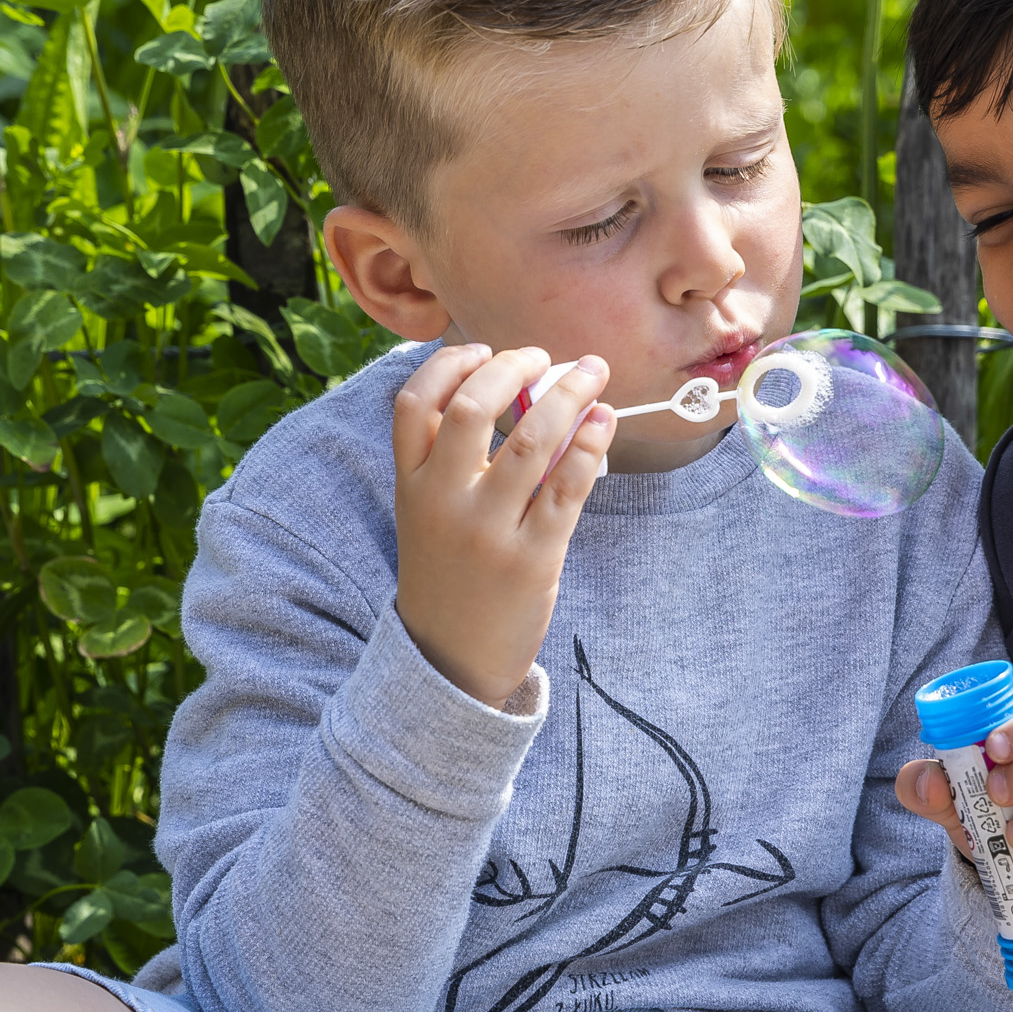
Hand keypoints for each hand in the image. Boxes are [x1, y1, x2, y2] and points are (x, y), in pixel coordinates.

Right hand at [391, 345, 614, 706]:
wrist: (451, 661)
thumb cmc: (450, 575)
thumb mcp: (427, 516)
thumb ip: (452, 460)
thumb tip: (522, 395)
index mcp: (410, 486)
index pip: (414, 403)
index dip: (449, 365)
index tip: (483, 350)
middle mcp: (443, 503)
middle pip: (472, 407)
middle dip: (514, 367)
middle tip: (544, 358)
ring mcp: (487, 531)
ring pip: (531, 441)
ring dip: (568, 394)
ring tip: (592, 373)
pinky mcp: (532, 558)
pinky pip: (567, 487)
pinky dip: (589, 444)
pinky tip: (602, 421)